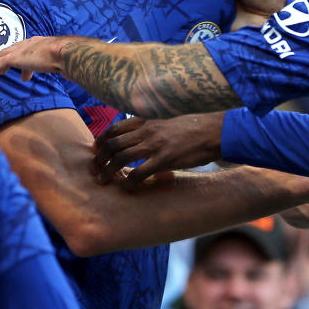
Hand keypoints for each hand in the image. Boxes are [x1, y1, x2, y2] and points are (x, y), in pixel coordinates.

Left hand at [0, 35, 82, 81]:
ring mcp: (22, 50)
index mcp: (43, 43)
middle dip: (9, 59)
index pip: (29, 48)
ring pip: (3, 56)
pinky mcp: (15, 58)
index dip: (25, 57)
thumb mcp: (66, 60)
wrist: (67, 53)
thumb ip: (65, 65)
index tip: (25, 67)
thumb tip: (72, 73)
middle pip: (13, 50)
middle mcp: (31, 43)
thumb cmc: (71, 57)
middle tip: (5, 69)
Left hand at [91, 112, 225, 187]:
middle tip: (95, 170)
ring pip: (120, 158)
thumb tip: (140, 139)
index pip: (115, 128)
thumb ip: (152, 127)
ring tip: (103, 181)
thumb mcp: (168, 121)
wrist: (214, 131)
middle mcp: (147, 131)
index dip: (101, 140)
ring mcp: (155, 145)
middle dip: (99, 158)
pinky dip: (129, 182)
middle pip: (113, 144)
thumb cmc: (194, 128)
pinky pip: (139, 173)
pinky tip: (127, 187)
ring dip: (108, 171)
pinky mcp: (164, 159)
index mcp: (147, 121)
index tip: (96, 150)